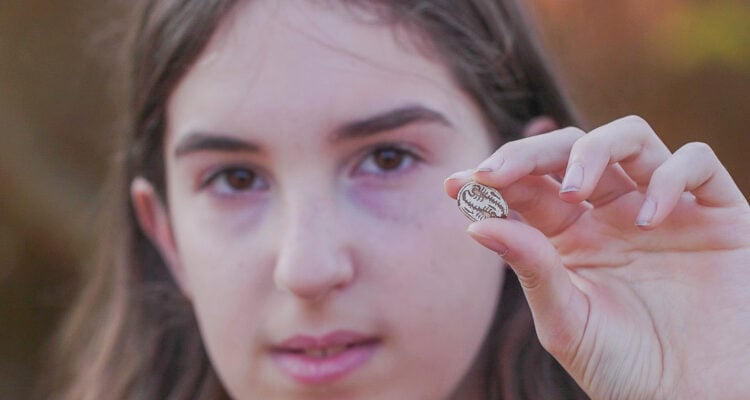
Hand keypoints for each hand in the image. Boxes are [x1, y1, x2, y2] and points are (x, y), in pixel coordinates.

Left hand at [445, 116, 749, 398]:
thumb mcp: (568, 323)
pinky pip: (695, 163)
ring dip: (592, 151)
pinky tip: (647, 218)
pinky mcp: (719, 214)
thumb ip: (531, 270)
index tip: (456, 184)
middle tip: (497, 173)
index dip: (494, 178)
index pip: (529, 187)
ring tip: (572, 192)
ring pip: (629, 139)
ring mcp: (664, 208)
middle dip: (530, 153)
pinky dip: (669, 177)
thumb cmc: (626, 370)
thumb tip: (476, 225)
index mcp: (572, 236)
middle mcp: (613, 213)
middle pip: (570, 149)